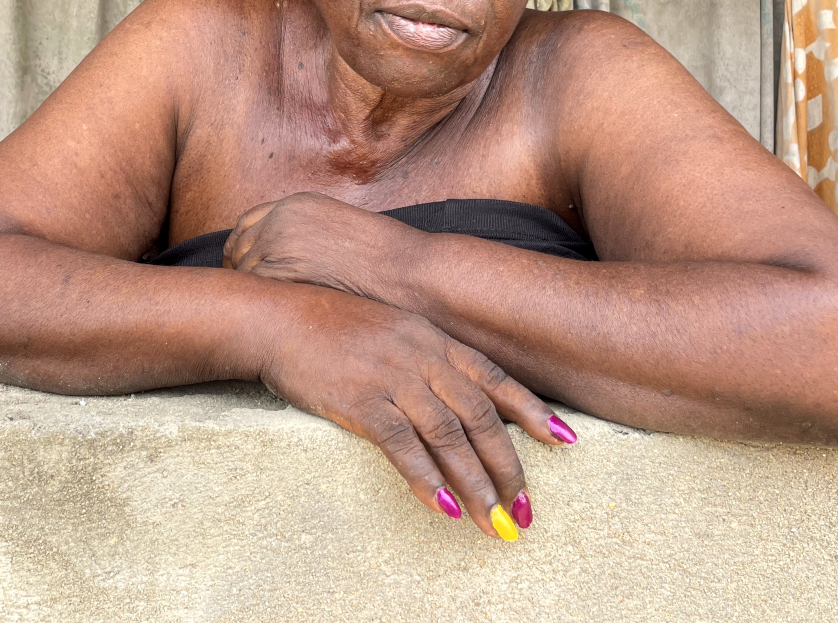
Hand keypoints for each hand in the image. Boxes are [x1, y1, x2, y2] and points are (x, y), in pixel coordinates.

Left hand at [224, 191, 417, 301]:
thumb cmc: (386, 259)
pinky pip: (252, 290)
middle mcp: (281, 219)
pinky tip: (267, 320)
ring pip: (243, 271)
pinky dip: (256, 304)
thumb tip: (295, 261)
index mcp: (297, 204)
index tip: (242, 267)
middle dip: (238, 270)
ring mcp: (278, 243)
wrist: (404, 270)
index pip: (248, 223)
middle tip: (245, 297)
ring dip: (248, 291)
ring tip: (258, 314)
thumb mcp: (341, 229)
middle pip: (239, 246)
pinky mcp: (280, 270)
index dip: (241, 247)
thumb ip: (310, 236)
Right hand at [258, 282, 574, 537]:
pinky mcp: (360, 400)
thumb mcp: (386, 327)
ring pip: (449, 436)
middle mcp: (420, 355)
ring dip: (476, 484)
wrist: (274, 317)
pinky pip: (402, 445)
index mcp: (430, 336)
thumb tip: (447, 390)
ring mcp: (392, 376)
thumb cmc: (325, 324)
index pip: (493, 377)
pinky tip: (442, 508)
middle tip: (525, 509)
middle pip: (480, 416)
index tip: (563, 441)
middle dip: (509, 467)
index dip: (531, 411)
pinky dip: (425, 479)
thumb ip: (420, 353)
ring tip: (494, 522)